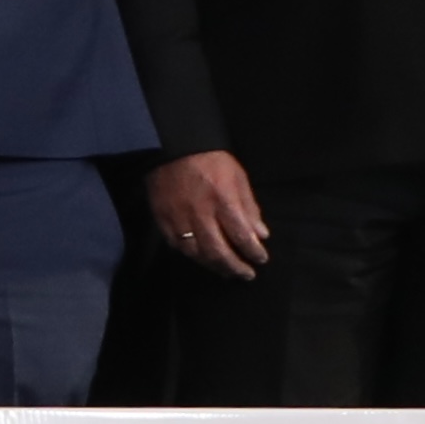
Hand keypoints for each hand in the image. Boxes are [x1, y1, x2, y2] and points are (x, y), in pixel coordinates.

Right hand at [150, 148, 266, 278]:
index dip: (253, 252)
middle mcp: (201, 214)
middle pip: (218, 251)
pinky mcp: (163, 219)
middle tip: (245, 275)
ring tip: (225, 271)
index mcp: (223, 201)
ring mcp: (179, 218)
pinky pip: (176, 245)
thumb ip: (249, 207)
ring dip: (213, 265)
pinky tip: (201, 257)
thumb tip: (260, 234)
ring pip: (196, 253)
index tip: (261, 259)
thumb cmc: (211, 161)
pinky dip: (191, 255)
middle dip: (235, 267)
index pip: (242, 236)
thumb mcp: (238, 177)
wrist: (173, 148)